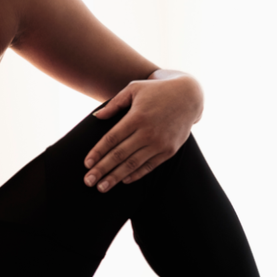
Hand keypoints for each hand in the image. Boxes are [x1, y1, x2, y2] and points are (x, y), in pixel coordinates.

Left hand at [83, 72, 202, 191]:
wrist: (189, 95)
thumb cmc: (157, 90)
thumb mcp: (134, 89)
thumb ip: (115, 104)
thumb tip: (97, 117)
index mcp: (137, 116)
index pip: (112, 139)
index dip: (98, 152)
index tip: (86, 164)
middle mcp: (148, 132)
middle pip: (120, 155)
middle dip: (102, 170)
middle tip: (88, 181)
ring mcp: (160, 143)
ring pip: (133, 164)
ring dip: (116, 177)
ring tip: (102, 187)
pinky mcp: (169, 150)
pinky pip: (149, 166)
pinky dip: (136, 174)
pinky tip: (124, 180)